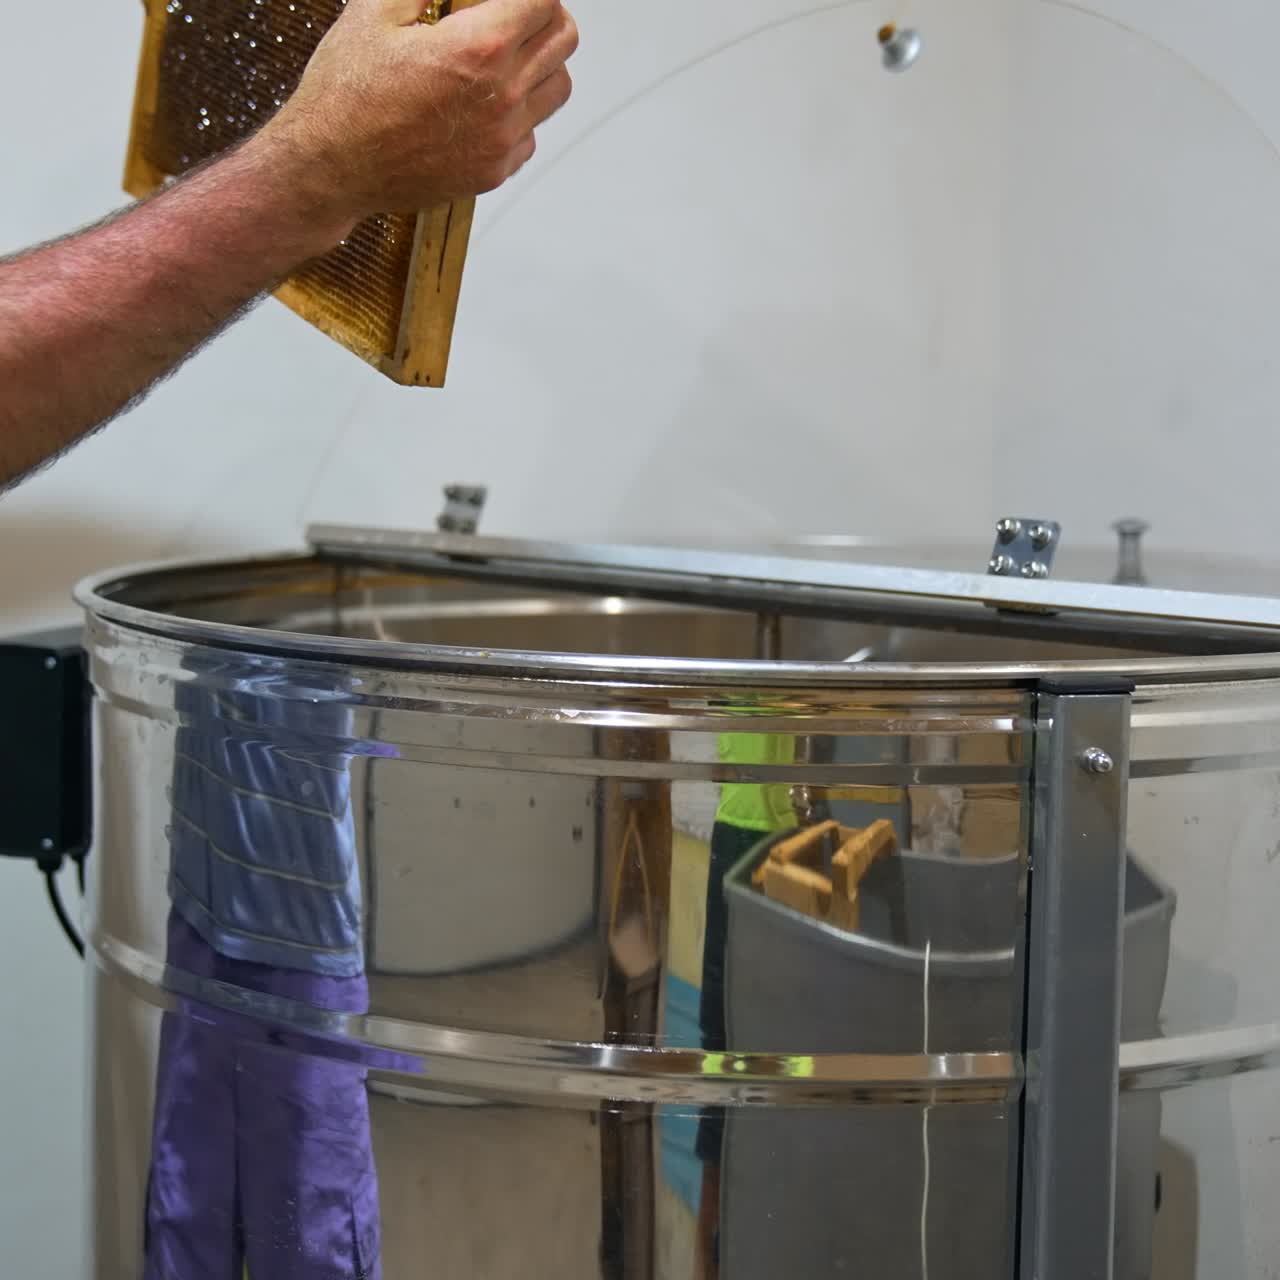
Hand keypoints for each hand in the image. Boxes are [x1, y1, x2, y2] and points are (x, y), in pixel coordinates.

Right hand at [265, 0, 577, 229]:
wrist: (332, 168)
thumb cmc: (346, 93)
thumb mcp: (376, 9)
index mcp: (480, 48)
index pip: (544, 0)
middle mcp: (502, 96)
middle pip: (564, 39)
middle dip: (542, 16)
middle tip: (508, 14)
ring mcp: (502, 139)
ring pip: (558, 87)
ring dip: (539, 64)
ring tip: (499, 60)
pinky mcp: (495, 170)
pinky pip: (532, 132)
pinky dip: (518, 112)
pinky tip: (480, 104)